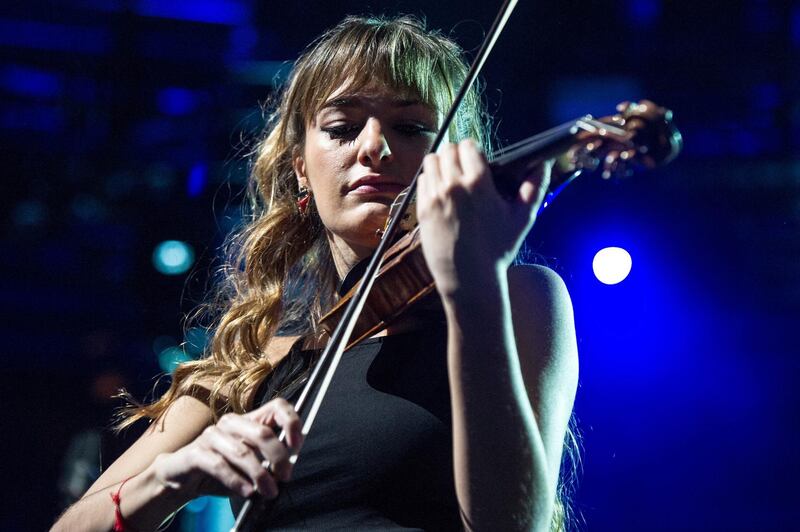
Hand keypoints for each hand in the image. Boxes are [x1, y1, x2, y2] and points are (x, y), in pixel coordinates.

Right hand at [152, 398, 303, 499]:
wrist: (182, 479)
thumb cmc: (221, 470)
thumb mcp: (250, 463)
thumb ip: (268, 460)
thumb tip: (289, 466)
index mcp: (248, 420)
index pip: (276, 406)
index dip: (291, 422)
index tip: (297, 445)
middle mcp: (231, 423)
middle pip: (263, 432)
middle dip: (278, 457)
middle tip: (285, 476)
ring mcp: (212, 436)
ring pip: (243, 452)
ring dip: (260, 475)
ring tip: (269, 491)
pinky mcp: (195, 453)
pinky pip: (220, 466)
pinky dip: (237, 481)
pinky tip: (248, 492)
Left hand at [417, 139, 550, 297]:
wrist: (469, 278)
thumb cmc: (497, 250)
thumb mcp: (523, 219)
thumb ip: (535, 187)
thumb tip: (545, 165)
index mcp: (479, 184)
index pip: (468, 146)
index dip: (473, 150)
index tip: (477, 159)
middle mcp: (454, 186)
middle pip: (448, 150)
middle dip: (457, 155)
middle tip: (463, 167)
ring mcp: (435, 197)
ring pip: (432, 161)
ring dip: (441, 164)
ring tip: (450, 176)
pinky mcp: (422, 209)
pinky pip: (422, 180)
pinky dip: (430, 180)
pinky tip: (440, 191)